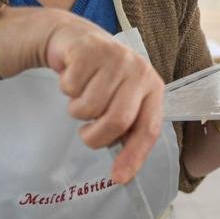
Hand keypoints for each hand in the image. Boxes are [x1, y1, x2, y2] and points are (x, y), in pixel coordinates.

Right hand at [42, 16, 164, 184]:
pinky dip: (66, 89)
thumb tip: (122, 174)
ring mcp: (115, 58)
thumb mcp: (120, 100)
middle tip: (86, 132)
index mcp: (152, 87)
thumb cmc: (101, 79)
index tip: (119, 178)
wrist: (75, 40)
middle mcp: (139, 71)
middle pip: (118, 120)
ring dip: (77, 110)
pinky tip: (74, 75)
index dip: (134, 156)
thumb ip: (126, 129)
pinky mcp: (90, 50)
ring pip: (89, 107)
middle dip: (95, 136)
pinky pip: (70, 88)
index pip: (148, 128)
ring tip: (82, 94)